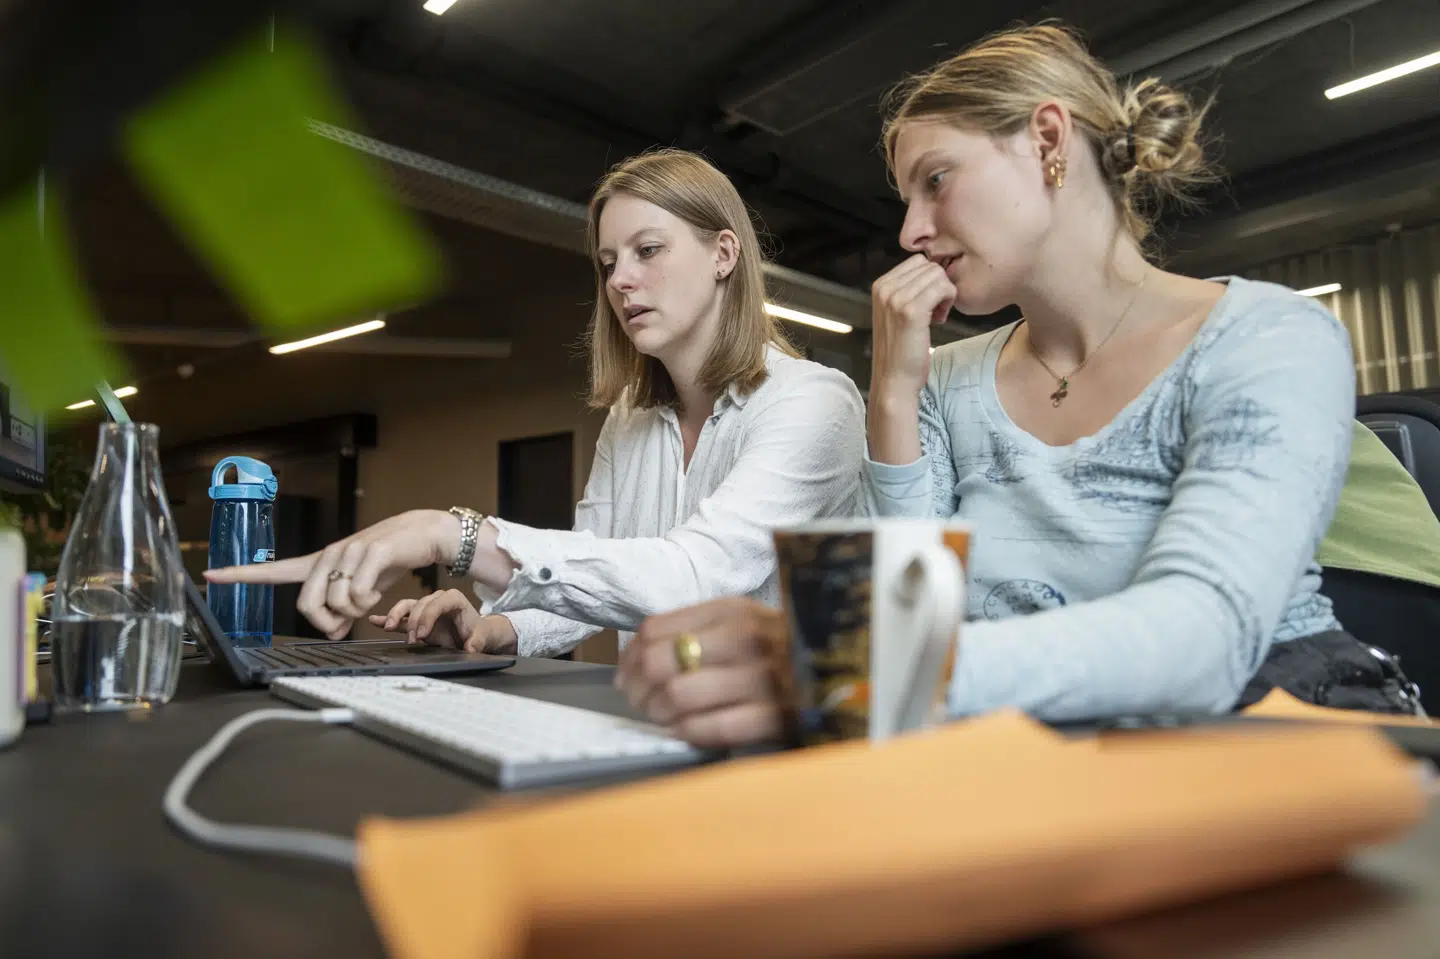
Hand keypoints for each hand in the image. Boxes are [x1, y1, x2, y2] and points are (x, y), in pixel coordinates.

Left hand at [204, 509, 462, 639]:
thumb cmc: (389, 561)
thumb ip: (343, 609)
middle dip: (327, 623)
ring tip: (370, 599)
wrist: (423, 533)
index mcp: (320, 563)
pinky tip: (380, 592)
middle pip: (306, 605)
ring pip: (336, 603)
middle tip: (345, 622)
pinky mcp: (371, 551)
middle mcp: (327, 555)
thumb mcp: (362, 589)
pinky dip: (370, 602)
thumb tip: (334, 631)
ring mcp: (348, 551)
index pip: (274, 570)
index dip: (241, 575)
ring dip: (356, 613)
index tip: (209, 575)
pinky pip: (359, 594)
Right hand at [368, 591, 517, 653]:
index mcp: (453, 599)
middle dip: (414, 622)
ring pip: (407, 606)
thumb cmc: (476, 632)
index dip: (428, 616)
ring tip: (389, 628)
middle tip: (414, 641)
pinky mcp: (417, 618)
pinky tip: (374, 620)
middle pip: (420, 605)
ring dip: (396, 616)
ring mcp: (425, 607)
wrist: (473, 635)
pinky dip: (387, 618)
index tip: (423, 634)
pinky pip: (400, 616)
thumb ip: (476, 642)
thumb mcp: (480, 637)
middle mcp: (437, 599)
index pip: (437, 602)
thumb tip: (470, 647)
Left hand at [616, 597, 791, 748]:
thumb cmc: (778, 652)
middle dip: (639, 689)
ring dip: (660, 713)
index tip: (627, 677)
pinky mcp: (777, 716)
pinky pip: (712, 727)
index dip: (629, 659)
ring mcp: (763, 677)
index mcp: (732, 611)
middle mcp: (746, 638)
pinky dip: (689, 733)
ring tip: (665, 718)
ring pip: (680, 694)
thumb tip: (633, 661)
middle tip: (642, 704)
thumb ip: (692, 631)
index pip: (654, 630)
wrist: (843, 673)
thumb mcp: (742, 624)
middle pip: (660, 661)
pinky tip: (688, 731)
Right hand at [869, 253, 955, 400]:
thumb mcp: (896, 312)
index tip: (928, 303)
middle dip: (938, 286)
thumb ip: (907, 289)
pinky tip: (940, 320)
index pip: (918, 261)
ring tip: (936, 317)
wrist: (894, 380)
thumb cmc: (901, 350)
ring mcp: (896, 299)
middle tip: (935, 311)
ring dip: (944, 295)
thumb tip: (933, 269)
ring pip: (938, 275)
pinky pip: (943, 288)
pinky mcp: (911, 311)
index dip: (930, 280)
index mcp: (880, 285)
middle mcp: (884, 288)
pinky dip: (948, 301)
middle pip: (929, 266)